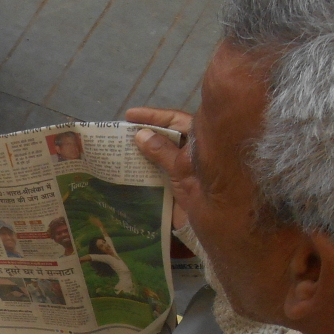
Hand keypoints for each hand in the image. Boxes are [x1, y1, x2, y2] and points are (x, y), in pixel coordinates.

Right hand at [127, 107, 192, 228]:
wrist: (213, 219)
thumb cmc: (201, 188)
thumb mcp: (180, 167)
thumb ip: (161, 150)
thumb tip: (141, 134)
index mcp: (198, 140)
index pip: (174, 120)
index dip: (152, 116)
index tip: (130, 115)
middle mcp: (189, 151)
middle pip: (164, 136)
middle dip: (144, 133)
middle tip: (121, 132)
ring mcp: (181, 167)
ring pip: (158, 153)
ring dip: (140, 151)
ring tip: (119, 149)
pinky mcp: (173, 184)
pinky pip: (154, 172)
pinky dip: (141, 169)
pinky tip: (126, 169)